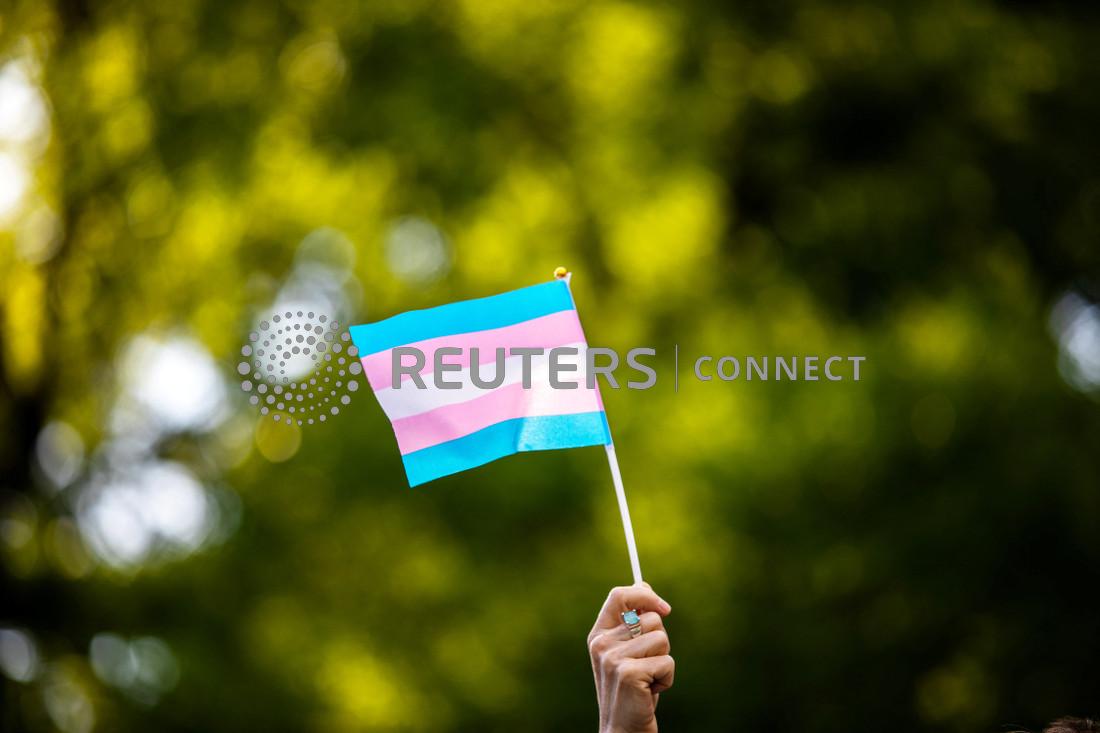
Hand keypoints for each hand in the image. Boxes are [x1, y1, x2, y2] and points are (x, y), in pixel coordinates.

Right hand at [588, 584, 673, 732]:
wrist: (623, 730)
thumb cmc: (632, 691)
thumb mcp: (628, 653)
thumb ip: (633, 623)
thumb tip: (643, 585)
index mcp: (598, 635)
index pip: (619, 594)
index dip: (645, 595)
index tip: (665, 608)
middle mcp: (601, 644)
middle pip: (651, 618)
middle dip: (660, 642)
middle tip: (647, 665)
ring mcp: (612, 658)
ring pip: (662, 639)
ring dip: (664, 662)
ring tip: (648, 680)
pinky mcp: (628, 673)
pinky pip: (667, 662)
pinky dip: (667, 679)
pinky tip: (651, 692)